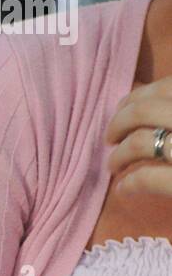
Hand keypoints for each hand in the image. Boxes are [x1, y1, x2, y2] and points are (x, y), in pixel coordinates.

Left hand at [105, 78, 171, 197]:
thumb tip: (145, 100)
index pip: (165, 86)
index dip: (136, 97)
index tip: (123, 108)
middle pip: (144, 111)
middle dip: (118, 124)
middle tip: (110, 138)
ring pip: (139, 142)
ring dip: (118, 155)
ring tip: (113, 166)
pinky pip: (146, 177)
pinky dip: (129, 183)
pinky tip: (124, 189)